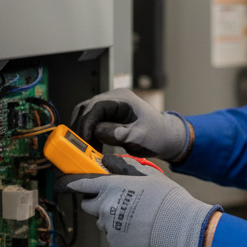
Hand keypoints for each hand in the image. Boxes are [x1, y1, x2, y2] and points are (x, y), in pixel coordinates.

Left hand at [58, 159, 217, 246]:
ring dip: (113, 219)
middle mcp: (105, 207)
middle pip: (89, 205)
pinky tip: (141, 231)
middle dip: (98, 202)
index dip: (67, 183)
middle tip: (119, 200)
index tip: (60, 183)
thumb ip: (124, 167)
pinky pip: (114, 239)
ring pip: (104, 222)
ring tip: (138, 217)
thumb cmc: (167, 199)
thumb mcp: (148, 175)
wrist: (181, 229)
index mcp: (111, 187)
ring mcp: (109, 228)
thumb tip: (108, 161)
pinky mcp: (117, 245)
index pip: (79, 183)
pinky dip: (123, 236)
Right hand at [70, 88, 189, 160]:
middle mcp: (113, 98)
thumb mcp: (139, 137)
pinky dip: (88, 133)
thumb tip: (96, 132)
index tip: (83, 141)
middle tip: (81, 147)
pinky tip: (92, 146)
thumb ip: (118, 133)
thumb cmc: (156, 136)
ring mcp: (110, 106)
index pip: (96, 106)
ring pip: (86, 115)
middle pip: (86, 109)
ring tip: (86, 148)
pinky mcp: (108, 115)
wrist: (165, 137)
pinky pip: (91, 121)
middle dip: (81, 128)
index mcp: (122, 99)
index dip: (86, 123)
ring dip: (83, 131)